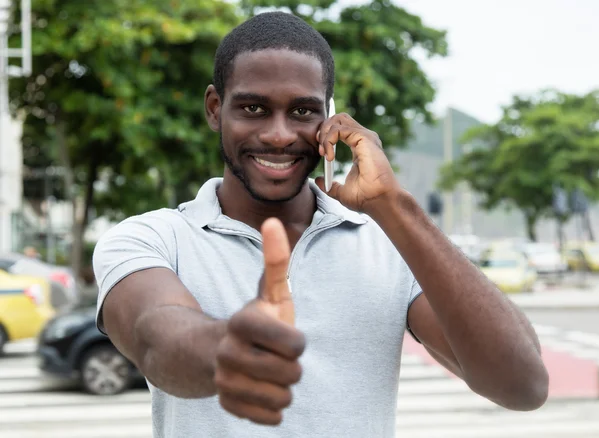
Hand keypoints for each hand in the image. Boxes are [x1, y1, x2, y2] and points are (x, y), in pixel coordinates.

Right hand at [215, 218, 304, 424]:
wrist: (213, 353)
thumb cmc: (254, 321)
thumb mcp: (267, 292)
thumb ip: (275, 260)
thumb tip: (274, 219)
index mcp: (243, 322)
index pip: (296, 344)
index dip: (296, 342)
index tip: (284, 336)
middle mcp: (228, 353)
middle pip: (292, 374)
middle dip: (291, 366)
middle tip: (274, 357)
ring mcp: (224, 382)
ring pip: (282, 399)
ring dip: (282, 387)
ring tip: (266, 372)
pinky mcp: (227, 405)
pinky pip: (270, 418)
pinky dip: (271, 407)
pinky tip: (258, 389)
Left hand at [314, 113, 400, 212]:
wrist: (379, 201)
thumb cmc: (366, 198)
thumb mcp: (341, 192)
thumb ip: (330, 185)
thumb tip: (318, 180)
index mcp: (360, 147)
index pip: (340, 129)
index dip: (326, 136)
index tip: (321, 153)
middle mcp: (364, 139)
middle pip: (339, 118)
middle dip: (324, 129)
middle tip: (320, 149)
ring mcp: (365, 137)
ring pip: (338, 119)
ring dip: (325, 133)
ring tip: (323, 152)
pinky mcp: (364, 138)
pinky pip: (339, 129)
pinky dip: (329, 140)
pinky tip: (329, 156)